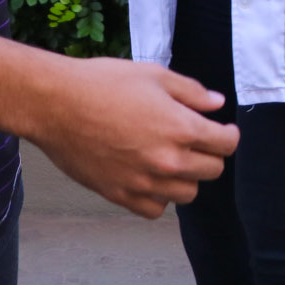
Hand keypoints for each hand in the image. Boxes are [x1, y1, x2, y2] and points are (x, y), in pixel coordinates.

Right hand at [27, 56, 238, 217]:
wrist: (56, 104)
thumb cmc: (103, 83)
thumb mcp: (154, 75)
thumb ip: (191, 92)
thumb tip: (217, 104)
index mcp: (181, 128)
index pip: (226, 145)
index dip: (228, 134)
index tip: (221, 130)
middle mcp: (167, 161)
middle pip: (212, 171)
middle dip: (210, 154)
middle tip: (197, 141)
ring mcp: (143, 182)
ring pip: (187, 194)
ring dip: (187, 177)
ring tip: (172, 158)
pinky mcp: (120, 195)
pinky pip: (155, 210)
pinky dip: (159, 197)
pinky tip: (151, 177)